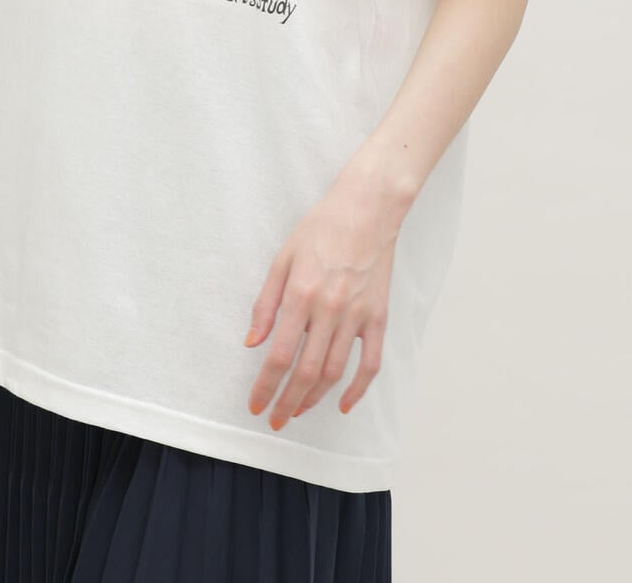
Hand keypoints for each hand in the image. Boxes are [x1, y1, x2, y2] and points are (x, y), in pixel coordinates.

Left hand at [244, 161, 406, 428]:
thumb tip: (252, 342)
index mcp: (301, 294)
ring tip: (297, 411)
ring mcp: (357, 316)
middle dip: (287, 401)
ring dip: (314, 398)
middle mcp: (329, 309)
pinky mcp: (378, 317)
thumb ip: (266, 303)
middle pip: (305, 371)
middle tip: (274, 420)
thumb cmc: (320, 230)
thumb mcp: (282, 258)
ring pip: (334, 372)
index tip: (255, 404)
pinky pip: (370, 364)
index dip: (266, 385)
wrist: (366, 210)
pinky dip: (358, 389)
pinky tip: (342, 404)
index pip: (279, 355)